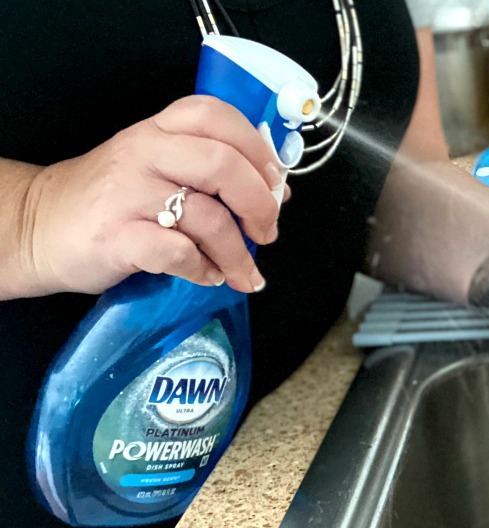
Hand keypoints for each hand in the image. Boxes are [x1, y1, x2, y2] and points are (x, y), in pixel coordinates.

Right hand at [21, 95, 282, 295]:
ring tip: (243, 272)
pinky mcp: (117, 237)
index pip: (217, 116)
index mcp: (159, 130)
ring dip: (238, 252)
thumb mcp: (157, 168)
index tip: (276, 184)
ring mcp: (128, 194)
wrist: (39, 227)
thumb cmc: (111, 200)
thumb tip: (277, 191)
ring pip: (208, 216)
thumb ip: (210, 172)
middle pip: (224, 165)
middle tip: (268, 232)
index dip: (258, 150)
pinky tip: (206, 276)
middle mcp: (144, 152)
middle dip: (260, 205)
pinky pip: (179, 253)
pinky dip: (203, 270)